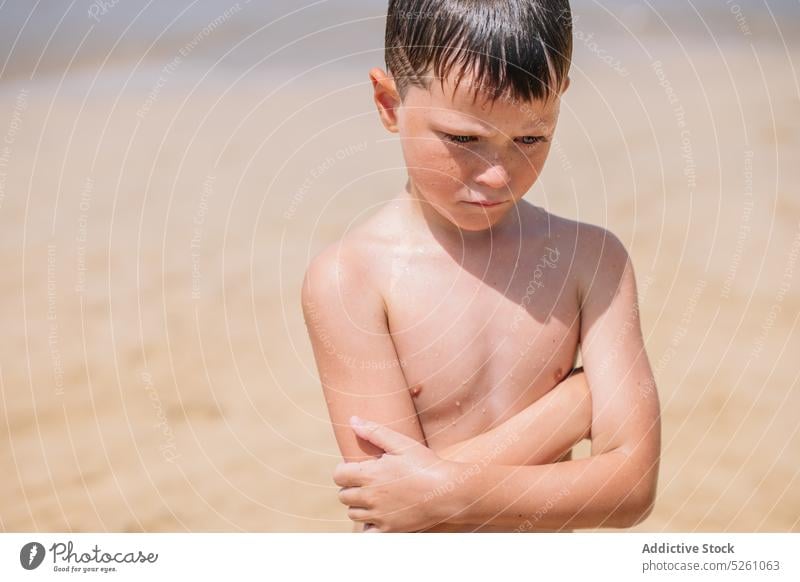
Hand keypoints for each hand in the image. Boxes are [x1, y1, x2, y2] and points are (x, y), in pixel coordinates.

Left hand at [334, 416, 460, 532]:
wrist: (447, 491)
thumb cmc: (425, 464)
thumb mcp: (401, 443)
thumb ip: (374, 431)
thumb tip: (353, 421)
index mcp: (369, 474)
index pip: (338, 475)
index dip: (343, 470)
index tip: (354, 468)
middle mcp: (370, 497)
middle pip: (343, 496)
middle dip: (351, 487)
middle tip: (367, 481)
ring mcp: (379, 515)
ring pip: (353, 513)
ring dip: (358, 505)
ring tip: (374, 496)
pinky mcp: (390, 530)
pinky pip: (367, 533)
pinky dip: (368, 526)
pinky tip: (378, 515)